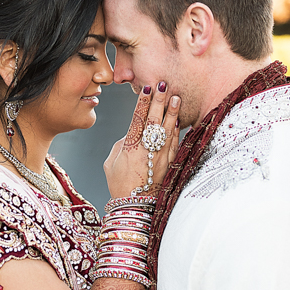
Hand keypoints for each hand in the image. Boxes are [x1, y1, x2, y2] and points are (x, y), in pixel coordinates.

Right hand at [104, 83, 180, 198]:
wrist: (135, 205)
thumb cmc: (119, 184)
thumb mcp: (112, 162)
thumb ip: (122, 144)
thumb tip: (132, 134)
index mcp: (130, 147)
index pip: (138, 119)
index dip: (142, 103)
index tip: (146, 89)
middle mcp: (147, 149)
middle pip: (155, 120)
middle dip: (159, 101)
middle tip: (163, 84)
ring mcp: (160, 156)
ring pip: (168, 129)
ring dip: (172, 112)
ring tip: (176, 97)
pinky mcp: (169, 163)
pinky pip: (175, 143)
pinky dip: (176, 131)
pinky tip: (177, 120)